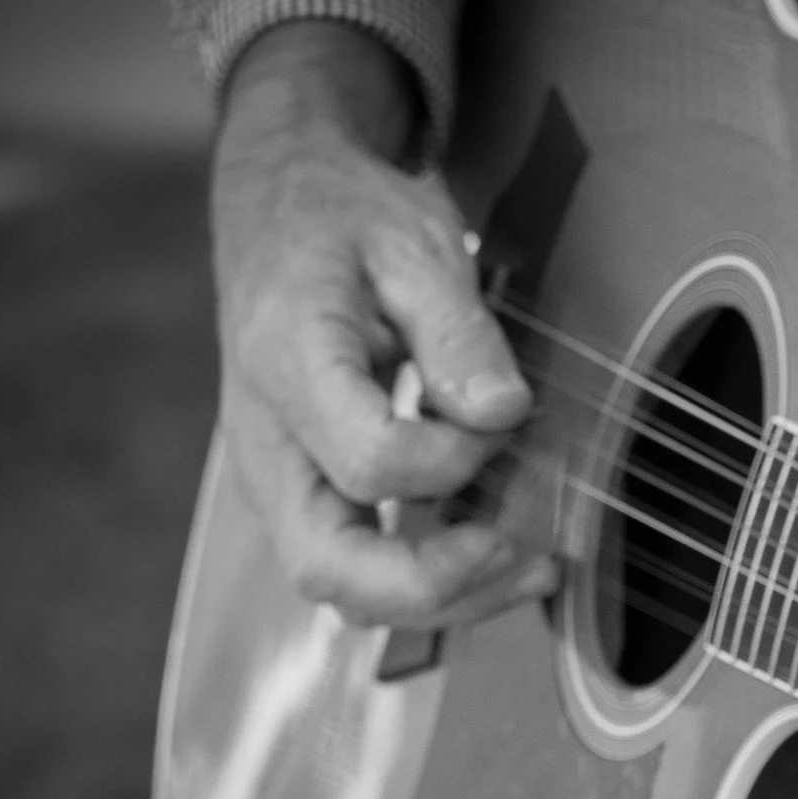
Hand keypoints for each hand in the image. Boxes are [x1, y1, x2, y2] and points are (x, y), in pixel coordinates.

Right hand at [209, 20, 556, 628]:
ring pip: (340, 586)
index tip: (500, 420)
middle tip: (521, 551)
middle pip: (328, 566)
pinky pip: (355, 563)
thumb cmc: (339, 214)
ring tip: (531, 568)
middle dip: (434, 584)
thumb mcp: (411, 241)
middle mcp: (265, 440)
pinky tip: (497, 553)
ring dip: (440, 597)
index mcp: (285, 363)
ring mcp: (278, 475)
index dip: (451, 460)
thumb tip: (501, 411)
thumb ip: (458, 331)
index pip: (368, 461)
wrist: (277, 201)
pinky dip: (427, 578)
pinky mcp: (305, 488)